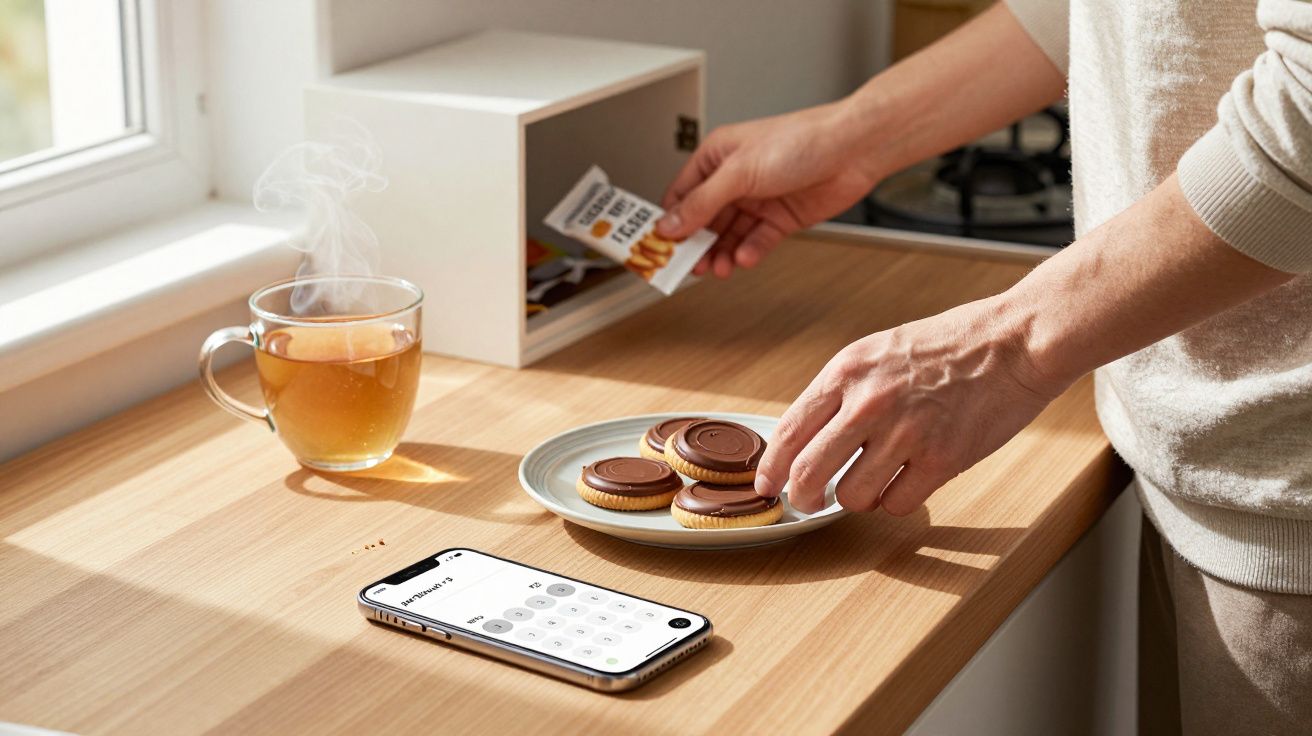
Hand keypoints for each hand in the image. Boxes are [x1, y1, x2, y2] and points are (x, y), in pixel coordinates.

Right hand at [655, 101, 882, 278]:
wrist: (853, 150)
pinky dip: (749, 252)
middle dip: (696, 244)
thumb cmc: (801, 141)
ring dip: (721, 253)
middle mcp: (735, 178)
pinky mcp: (781, 218)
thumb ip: (702, 202)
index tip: (661, 247)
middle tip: (689, 266)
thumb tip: (669, 225)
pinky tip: (744, 259)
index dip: (670, 222)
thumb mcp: (739, 172)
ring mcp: (758, 199)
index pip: (681, 195)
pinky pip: (756, 241)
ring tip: (718, 268)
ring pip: (729, 235)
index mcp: (717, 157)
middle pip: (704, 220)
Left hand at [754, 297, 1070, 514]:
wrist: (1015, 341)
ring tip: (877, 479)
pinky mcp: (942, 459)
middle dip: (802, 497)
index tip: (767, 485)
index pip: (788, 432)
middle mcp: (869, 402)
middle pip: (808, 474)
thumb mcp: (878, 352)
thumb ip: (841, 391)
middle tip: (809, 502)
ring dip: (858, 498)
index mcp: (847, 371)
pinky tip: (910, 480)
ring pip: (851, 497)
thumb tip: (806, 439)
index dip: (771, 468)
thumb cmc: (949, 345)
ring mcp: (906, 433)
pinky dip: (898, 500)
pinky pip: (897, 505)